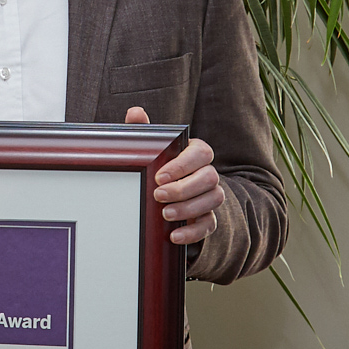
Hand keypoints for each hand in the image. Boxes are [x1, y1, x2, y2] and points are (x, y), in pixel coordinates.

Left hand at [126, 107, 225, 244]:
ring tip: (165, 214)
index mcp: (195, 153)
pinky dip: (192, 233)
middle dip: (184, 188)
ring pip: (213, 200)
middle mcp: (208, 173)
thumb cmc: (158, 167)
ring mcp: (210, 196)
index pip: (201, 153)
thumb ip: (144, 132)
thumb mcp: (150, 150)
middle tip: (159, 195)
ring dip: (188, 209)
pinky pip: (209, 225)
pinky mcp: (207, 218)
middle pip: (210, 177)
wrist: (162, 198)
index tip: (159, 176)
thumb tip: (135, 112)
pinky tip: (174, 236)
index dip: (183, 165)